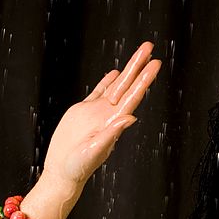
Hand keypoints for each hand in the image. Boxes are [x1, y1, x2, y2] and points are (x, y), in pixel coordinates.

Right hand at [43, 42, 160, 187]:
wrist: (62, 171)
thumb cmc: (78, 166)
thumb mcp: (95, 151)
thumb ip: (112, 134)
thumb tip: (131, 118)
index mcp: (113, 121)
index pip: (133, 95)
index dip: (144, 79)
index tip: (155, 64)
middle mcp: (109, 114)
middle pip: (127, 85)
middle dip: (139, 65)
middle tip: (150, 46)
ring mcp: (97, 112)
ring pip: (115, 85)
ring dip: (127, 70)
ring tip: (139, 54)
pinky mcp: (83, 111)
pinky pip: (98, 92)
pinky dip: (107, 81)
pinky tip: (115, 73)